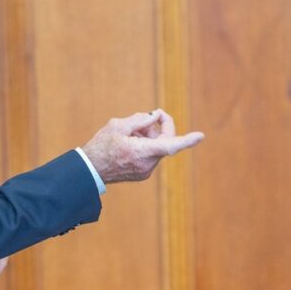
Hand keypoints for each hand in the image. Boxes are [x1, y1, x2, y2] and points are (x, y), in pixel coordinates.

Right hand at [82, 109, 203, 182]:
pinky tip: (130, 142)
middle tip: (149, 116)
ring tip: (131, 132)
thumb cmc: (101, 146)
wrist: (89, 170)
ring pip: (158, 147)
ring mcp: (146, 171)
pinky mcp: (143, 174)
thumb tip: (156, 117)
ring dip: (150, 135)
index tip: (201, 136)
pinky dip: (146, 145)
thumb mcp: (118, 125)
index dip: (187, 140)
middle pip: (165, 141)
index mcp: (141, 152)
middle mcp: (147, 164)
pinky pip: (152, 155)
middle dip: (159, 126)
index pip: (170, 145)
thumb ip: (140, 119)